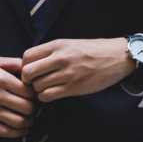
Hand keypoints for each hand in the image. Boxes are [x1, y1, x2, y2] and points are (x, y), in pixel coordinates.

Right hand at [0, 56, 35, 137]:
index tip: (36, 93)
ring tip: (30, 117)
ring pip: (18, 122)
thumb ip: (14, 64)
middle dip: (34, 108)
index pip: (28, 91)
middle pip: (26, 108)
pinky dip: (17, 133)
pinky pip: (4, 131)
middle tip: (35, 105)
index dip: (36, 93)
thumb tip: (32, 68)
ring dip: (29, 121)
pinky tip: (22, 128)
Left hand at [21, 38, 135, 102]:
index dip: (25, 65)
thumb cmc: (93, 51)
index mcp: (57, 45)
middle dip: (28, 80)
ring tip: (47, 87)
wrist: (117, 57)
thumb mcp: (70, 44)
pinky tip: (53, 93)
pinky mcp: (73, 87)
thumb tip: (31, 63)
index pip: (27, 56)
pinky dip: (46, 97)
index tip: (32, 70)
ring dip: (38, 90)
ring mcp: (67, 74)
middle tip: (35, 82)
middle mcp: (60, 58)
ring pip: (37, 86)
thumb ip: (51, 52)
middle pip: (28, 72)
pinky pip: (48, 96)